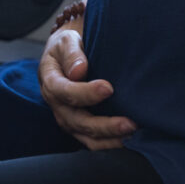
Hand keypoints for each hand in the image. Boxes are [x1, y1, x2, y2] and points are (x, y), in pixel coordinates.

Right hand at [38, 21, 136, 149]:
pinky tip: (129, 138)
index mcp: (51, 82)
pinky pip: (93, 140)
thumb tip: (78, 71)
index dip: (85, 93)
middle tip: (129, 123)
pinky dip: (110, 143)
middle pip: (77, 121)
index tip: (108, 88)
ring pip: (86, 136)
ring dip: (110, 138)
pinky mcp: (80, 126)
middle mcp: (58, 105)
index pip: (64, 92)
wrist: (66, 53)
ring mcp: (68, 118)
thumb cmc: (68, 46)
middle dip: (104, 125)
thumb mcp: (66, 41)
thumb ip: (72, 54)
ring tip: (132, 133)